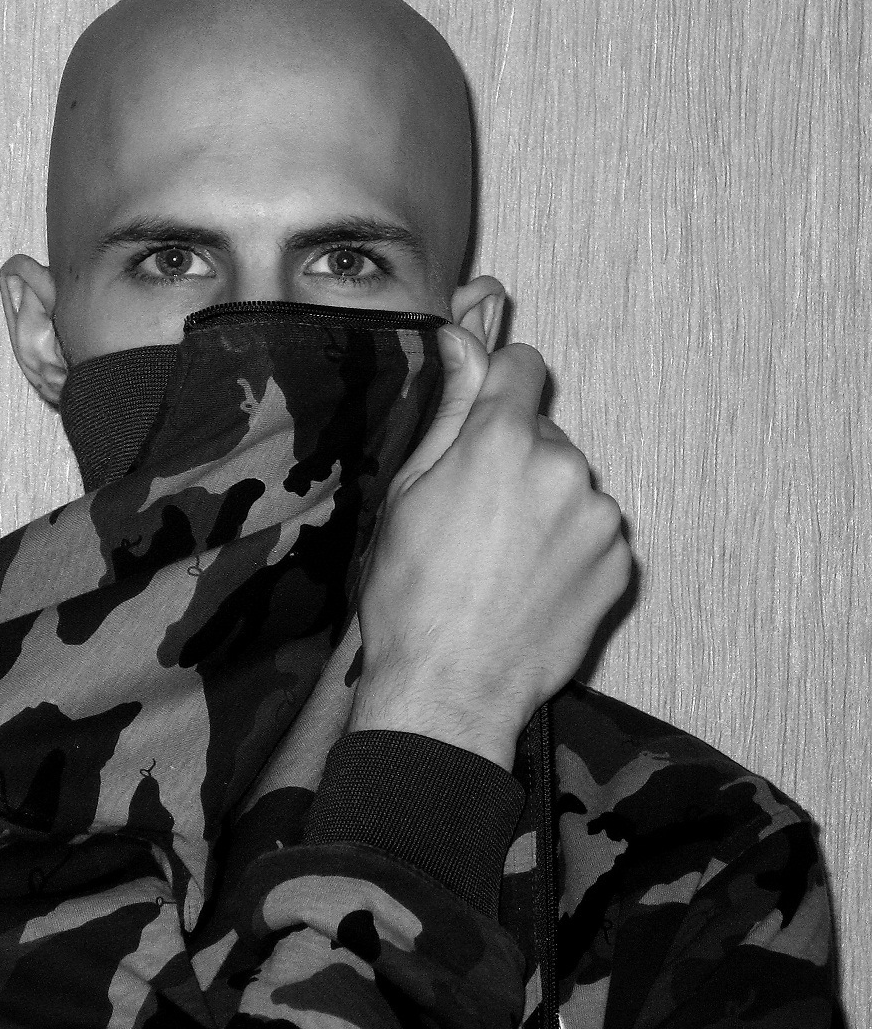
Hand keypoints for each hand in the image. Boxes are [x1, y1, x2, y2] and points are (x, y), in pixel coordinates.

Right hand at [352, 322, 631, 769]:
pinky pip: (592, 533)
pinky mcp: (621, 564)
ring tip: (500, 562)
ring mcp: (599, 518)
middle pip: (543, 434)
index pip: (521, 365)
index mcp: (503, 440)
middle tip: (474, 517)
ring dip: (544, 506)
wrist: (451, 687)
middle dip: (515, 460)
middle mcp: (563, 466)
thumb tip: (462, 341)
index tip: (483, 417)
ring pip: (569, 486)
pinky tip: (528, 585)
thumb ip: (448, 411)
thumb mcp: (407, 494)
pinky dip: (568, 549)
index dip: (496, 386)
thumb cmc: (410, 595)